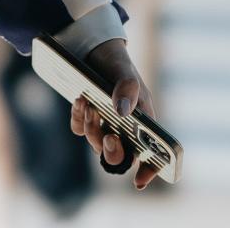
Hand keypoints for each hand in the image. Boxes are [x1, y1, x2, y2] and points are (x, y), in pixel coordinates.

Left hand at [70, 37, 160, 190]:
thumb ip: (128, 89)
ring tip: (90, 105)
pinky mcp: (85, 117)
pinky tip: (80, 100)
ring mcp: (103, 125)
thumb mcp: (127, 73)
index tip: (139, 181)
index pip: (151, 155)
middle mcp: (124, 129)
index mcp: (144, 124)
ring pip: (97, 143)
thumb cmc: (120, 65)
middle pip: (119, 156)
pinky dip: (78, 118)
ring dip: (93, 129)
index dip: (149, 171)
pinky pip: (79, 128)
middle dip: (114, 152)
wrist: (95, 48)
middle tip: (111, 137)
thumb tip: (122, 112)